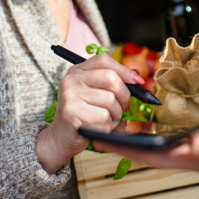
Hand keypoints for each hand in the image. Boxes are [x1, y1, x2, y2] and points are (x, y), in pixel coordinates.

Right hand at [37, 54, 140, 172]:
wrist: (61, 138)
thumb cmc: (85, 115)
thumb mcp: (96, 94)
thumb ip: (113, 83)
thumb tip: (137, 77)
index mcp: (77, 71)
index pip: (104, 60)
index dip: (124, 70)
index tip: (137, 82)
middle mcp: (71, 80)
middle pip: (111, 78)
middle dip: (124, 96)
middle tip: (122, 107)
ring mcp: (69, 96)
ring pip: (110, 100)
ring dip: (115, 115)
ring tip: (105, 120)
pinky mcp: (72, 113)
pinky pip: (104, 117)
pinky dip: (107, 126)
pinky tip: (98, 128)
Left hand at [95, 124, 198, 183]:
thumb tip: (191, 143)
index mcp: (197, 160)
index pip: (152, 156)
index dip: (126, 149)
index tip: (102, 141)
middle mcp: (195, 158)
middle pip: (151, 153)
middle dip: (124, 145)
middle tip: (98, 134)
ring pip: (161, 148)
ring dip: (138, 140)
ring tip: (118, 131)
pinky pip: (177, 140)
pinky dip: (160, 133)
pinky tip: (155, 126)